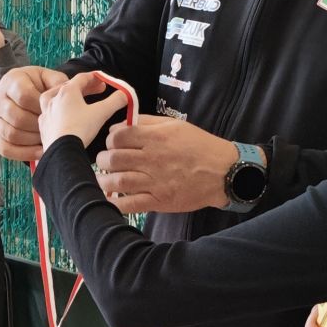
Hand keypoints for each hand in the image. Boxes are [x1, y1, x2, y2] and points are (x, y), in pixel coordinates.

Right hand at [0, 64, 67, 160]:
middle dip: (39, 127)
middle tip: (54, 129)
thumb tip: (64, 96)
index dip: (41, 108)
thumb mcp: (50, 78)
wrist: (24, 91)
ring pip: (11, 135)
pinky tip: (41, 151)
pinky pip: (5, 149)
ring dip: (33, 140)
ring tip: (48, 139)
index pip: (24, 97)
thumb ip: (58, 84)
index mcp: (12, 80)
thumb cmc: (40, 86)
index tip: (53, 113)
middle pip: (18, 118)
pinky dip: (24, 153)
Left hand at [38, 70, 129, 150]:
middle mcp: (53, 98)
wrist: (62, 152)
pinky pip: (50, 113)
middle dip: (85, 87)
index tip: (103, 81)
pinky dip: (59, 111)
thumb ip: (115, 101)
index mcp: (67, 91)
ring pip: (55, 98)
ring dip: (68, 96)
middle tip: (98, 90)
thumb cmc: (81, 129)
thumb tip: (125, 94)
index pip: (82, 78)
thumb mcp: (102, 112)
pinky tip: (64, 116)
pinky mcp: (43, 126)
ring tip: (77, 99)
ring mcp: (46, 112)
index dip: (94, 78)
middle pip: (69, 86)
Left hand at [95, 117, 237, 213]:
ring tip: (103, 179)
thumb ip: (147, 122)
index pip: (119, 136)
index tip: (111, 144)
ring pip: (118, 181)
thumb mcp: (176, 125)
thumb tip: (121, 124)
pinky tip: (109, 201)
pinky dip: (116, 204)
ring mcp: (155, 181)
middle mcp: (152, 159)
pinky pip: (131, 204)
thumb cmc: (200, 146)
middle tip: (105, 162)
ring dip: (104, 180)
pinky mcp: (159, 201)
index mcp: (155, 138)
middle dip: (103, 160)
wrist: (223, 172)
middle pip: (114, 158)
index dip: (110, 140)